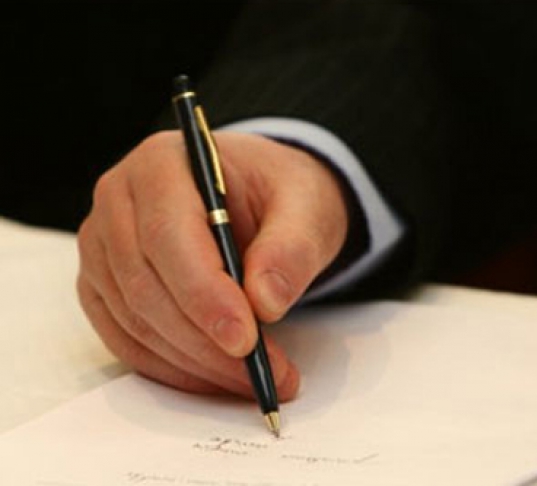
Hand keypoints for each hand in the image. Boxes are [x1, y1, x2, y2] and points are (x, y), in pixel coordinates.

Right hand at [76, 131, 348, 399]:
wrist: (260, 196)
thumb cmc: (277, 192)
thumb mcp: (306, 205)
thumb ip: (291, 246)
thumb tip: (265, 302)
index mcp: (163, 163)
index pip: (167, 234)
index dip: (203, 293)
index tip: (246, 339)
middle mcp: (120, 200)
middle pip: (145, 284)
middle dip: (205, 340)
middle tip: (262, 372)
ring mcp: (104, 246)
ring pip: (134, 320)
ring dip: (194, 362)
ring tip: (254, 379)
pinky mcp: (106, 285)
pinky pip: (126, 339)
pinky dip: (172, 368)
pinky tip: (214, 377)